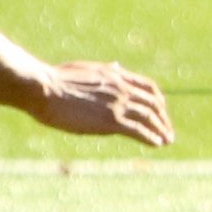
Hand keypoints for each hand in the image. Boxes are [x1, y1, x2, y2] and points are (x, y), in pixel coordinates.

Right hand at [31, 60, 173, 147]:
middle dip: (163, 117)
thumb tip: (116, 67)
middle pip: (152, 103)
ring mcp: (116, 103)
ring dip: (161, 130)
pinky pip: (138, 130)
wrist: (44, 88)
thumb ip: (104, 71)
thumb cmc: (55, 79)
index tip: (161, 111)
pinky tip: (156, 144)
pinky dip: (151, 137)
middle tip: (167, 130)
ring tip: (166, 140)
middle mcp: (120, 87)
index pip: (147, 86)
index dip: (157, 100)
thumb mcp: (85, 69)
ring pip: (149, 117)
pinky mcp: (110, 121)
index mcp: (115, 74)